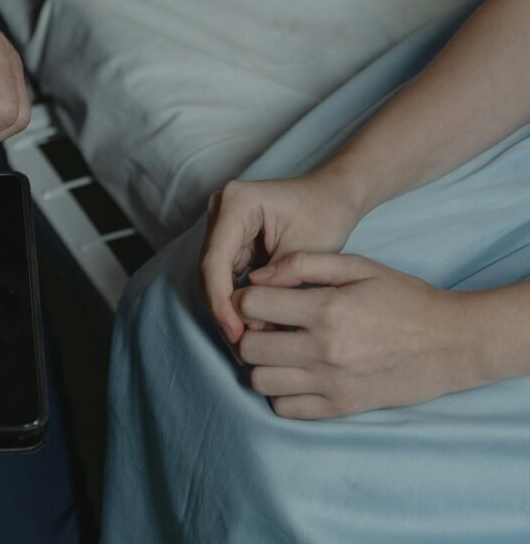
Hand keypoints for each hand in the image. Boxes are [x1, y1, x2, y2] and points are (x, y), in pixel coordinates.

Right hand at [200, 174, 363, 342]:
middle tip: (239, 348)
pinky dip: (235, 302)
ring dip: (227, 310)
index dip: (221, 302)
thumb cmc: (325, 214)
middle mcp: (220, 210)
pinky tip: (248, 327)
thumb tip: (251, 325)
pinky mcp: (228, 241)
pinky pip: (224, 277)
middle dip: (223, 311)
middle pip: (209, 271)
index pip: (216, 260)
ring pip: (213, 278)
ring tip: (244, 344)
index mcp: (236, 203)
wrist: (334, 196)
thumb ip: (276, 287)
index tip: (236, 334)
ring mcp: (221, 225)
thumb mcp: (305, 252)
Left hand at [233, 252, 479, 418]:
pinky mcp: (339, 408)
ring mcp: (330, 384)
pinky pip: (284, 409)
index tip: (258, 298)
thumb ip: (303, 264)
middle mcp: (323, 351)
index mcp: (325, 310)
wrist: (451, 343)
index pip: (251, 306)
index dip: (246, 298)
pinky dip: (281, 393)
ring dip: (261, 365)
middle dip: (249, 332)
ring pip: (260, 381)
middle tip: (265, 326)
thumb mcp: (357, 266)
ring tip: (279, 351)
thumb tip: (257, 277)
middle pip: (248, 347)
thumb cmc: (403, 298)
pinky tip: (295, 374)